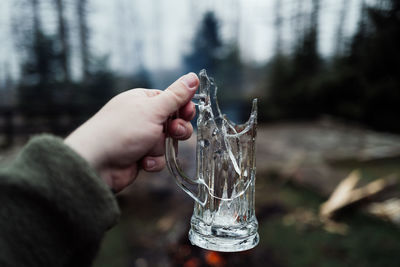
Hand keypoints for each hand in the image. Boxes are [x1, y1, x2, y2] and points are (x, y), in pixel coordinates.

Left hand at [64, 73, 198, 191]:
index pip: (171, 100)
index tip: (188, 113)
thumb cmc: (121, 131)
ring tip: (150, 149)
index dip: (183, 107)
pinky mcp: (138, 156)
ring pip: (166, 142)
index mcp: (142, 100)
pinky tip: (142, 162)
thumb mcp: (153, 109)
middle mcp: (141, 117)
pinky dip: (152, 161)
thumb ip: (176, 96)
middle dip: (176, 129)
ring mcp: (140, 137)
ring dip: (160, 148)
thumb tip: (193, 77)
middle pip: (172, 122)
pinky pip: (157, 158)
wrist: (96, 163)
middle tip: (173, 132)